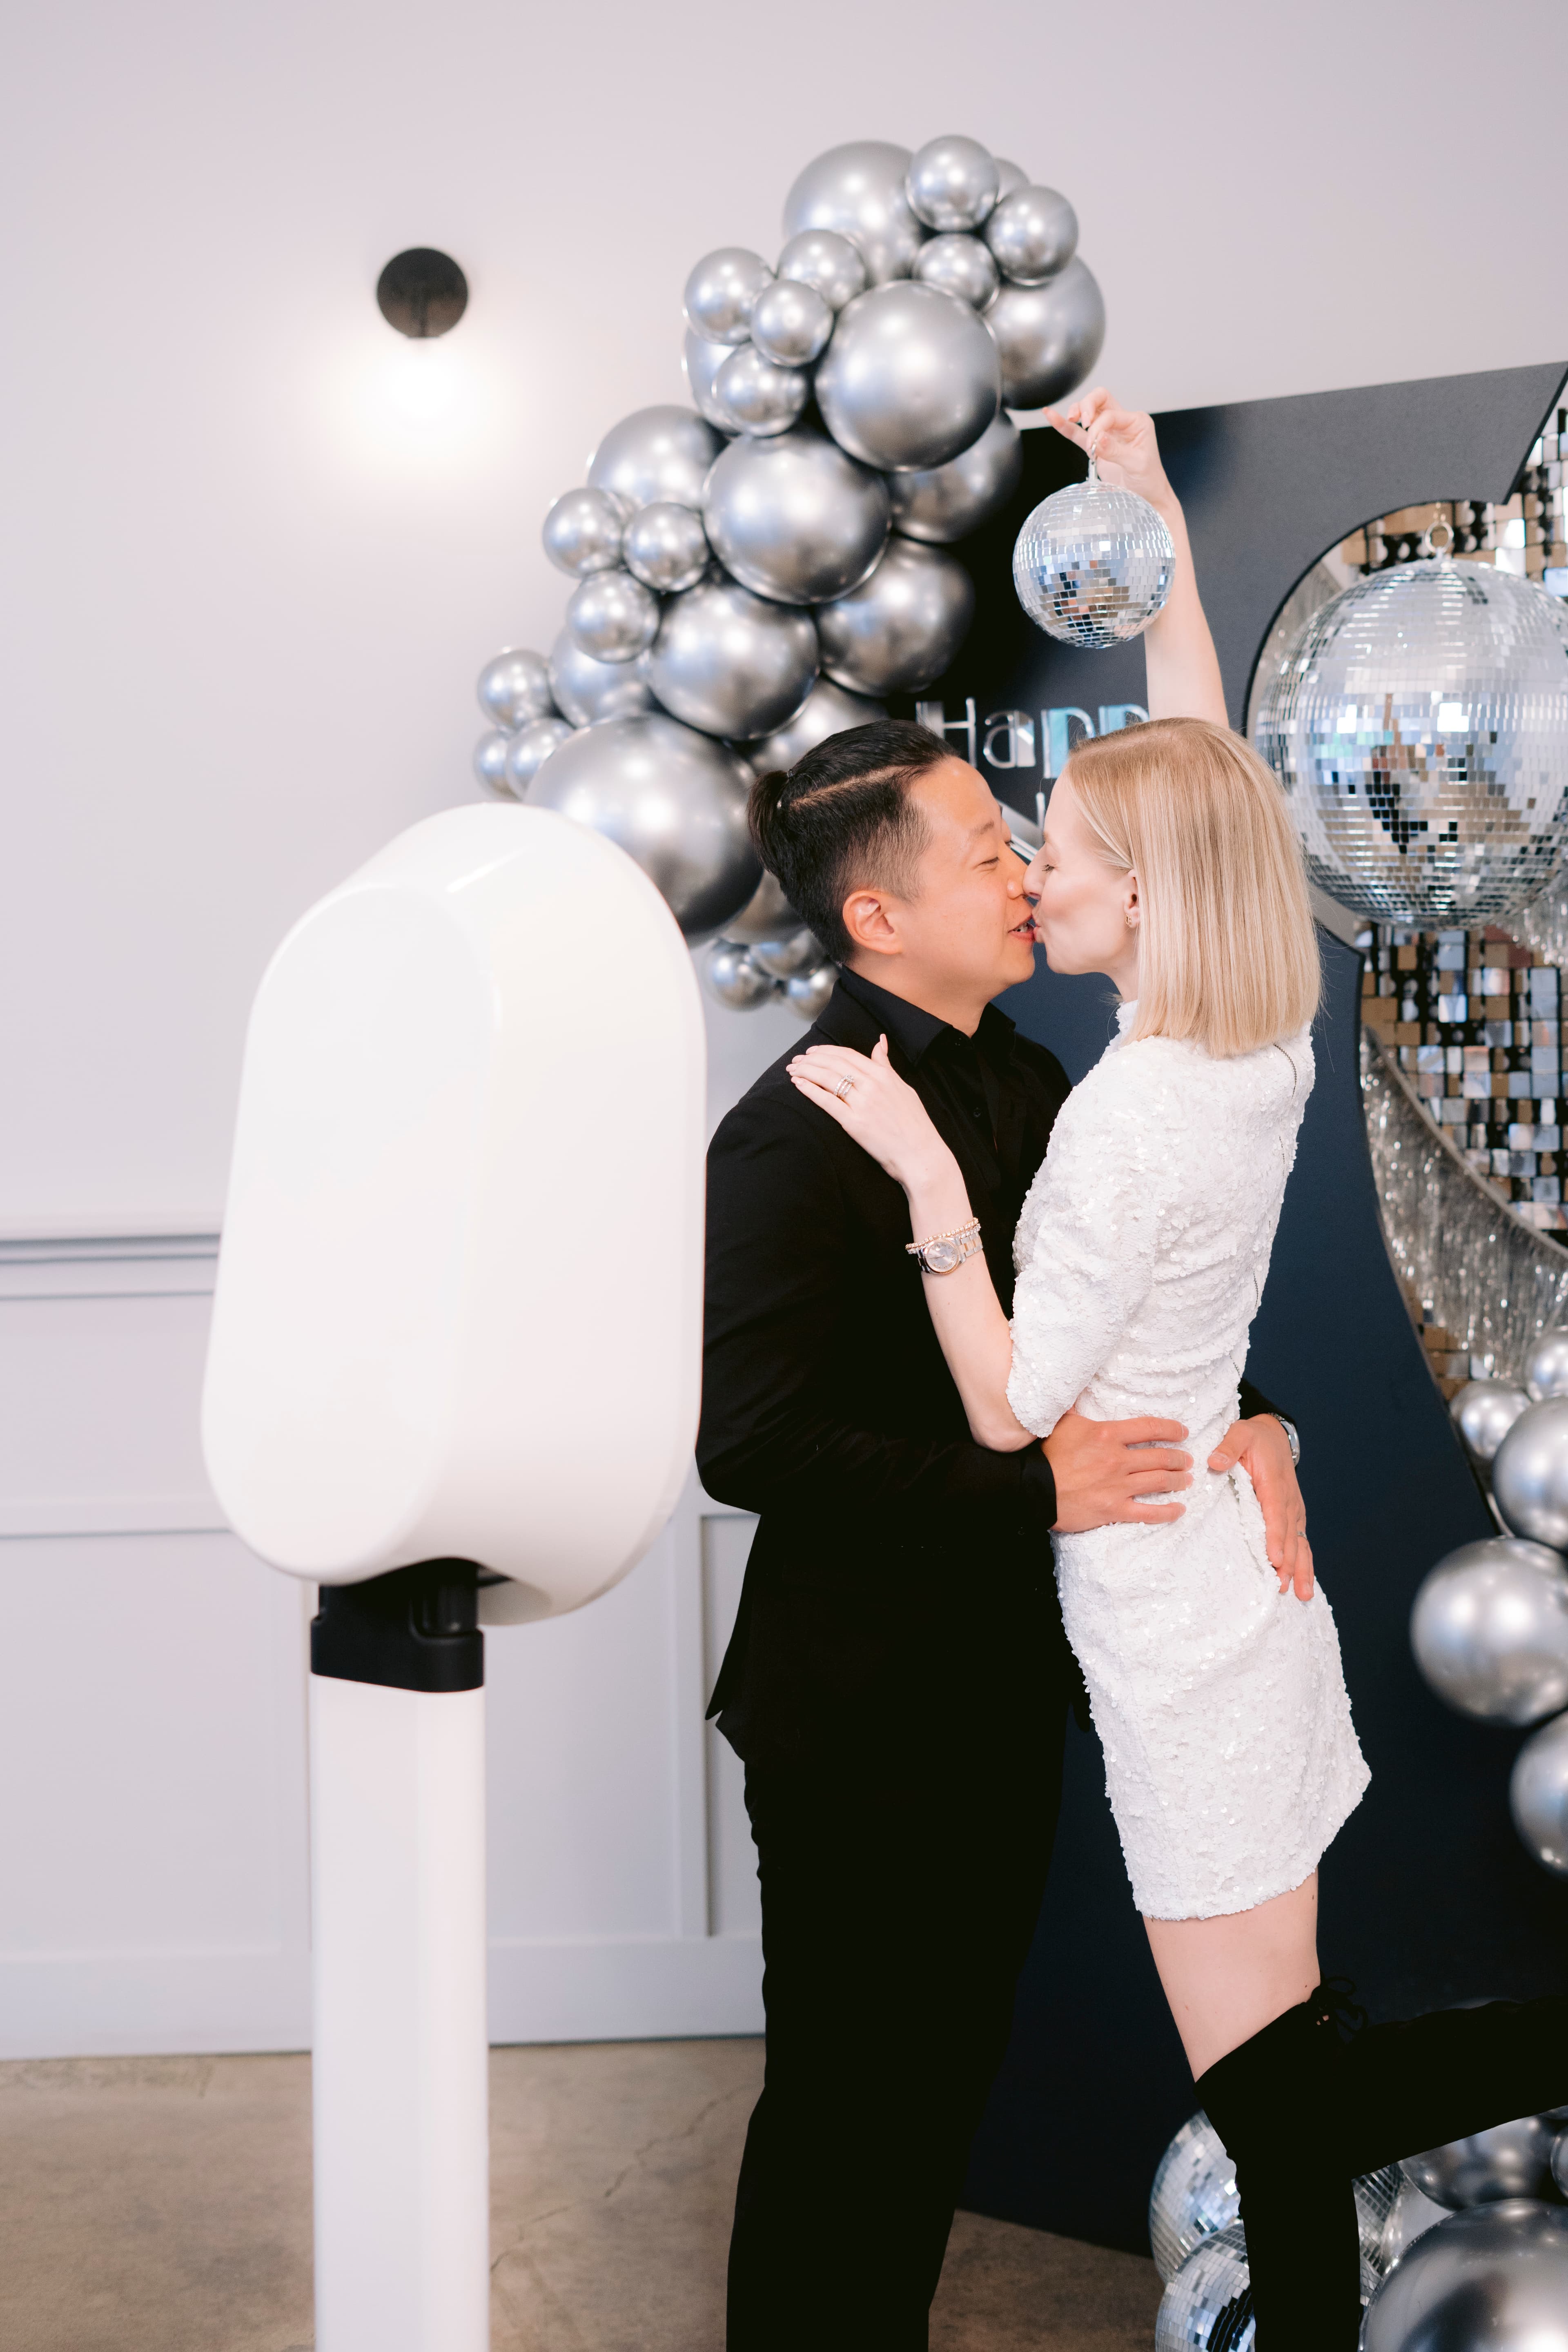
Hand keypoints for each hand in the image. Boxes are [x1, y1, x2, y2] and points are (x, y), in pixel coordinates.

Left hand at [787, 1035, 953, 1190]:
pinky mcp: (854, 1123)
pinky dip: (810, 1090)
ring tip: (792, 1070)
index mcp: (883, 1075)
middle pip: (834, 1063)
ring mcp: (862, 1103)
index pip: (848, 1055)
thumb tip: (880, 1041)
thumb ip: (886, 1065)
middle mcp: (872, 1085)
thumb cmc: (914, 1124)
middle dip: (811, 1059)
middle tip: (796, 1060)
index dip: (826, 1051)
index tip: (812, 1051)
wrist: (921, 1154)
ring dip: (806, 1071)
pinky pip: (827, 1101)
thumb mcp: (903, 1088)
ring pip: (827, 1078)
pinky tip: (798, 1084)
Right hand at [1043, 387, 1174, 515]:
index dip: (1098, 427)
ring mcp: (1109, 432)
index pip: (1110, 414)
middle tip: (1081, 421)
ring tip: (1070, 419)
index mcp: (1137, 422)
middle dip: (1087, 405)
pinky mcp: (1097, 446)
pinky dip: (1065, 425)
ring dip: (1077, 411)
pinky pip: (1078, 433)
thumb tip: (1097, 438)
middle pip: (1100, 399)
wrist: (1146, 497)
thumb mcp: (1136, 465)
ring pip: (1089, 411)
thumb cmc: (1148, 480)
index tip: (1094, 447)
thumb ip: (1116, 450)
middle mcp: (1123, 423)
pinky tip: (1051, 415)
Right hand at [1045, 1408, 1191, 1531]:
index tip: (1182, 1432)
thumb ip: (1075, 1407)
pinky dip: (1167, 1511)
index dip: (1171, 1429)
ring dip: (1178, 1480)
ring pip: (1159, 1482)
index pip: (1149, 1428)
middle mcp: (1117, 1459)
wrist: (1032, 1489)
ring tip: (1186, 1479)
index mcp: (1107, 1434)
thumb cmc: (1045, 1455)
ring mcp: (1117, 1486)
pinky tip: (1179, 1509)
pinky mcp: (1114, 1509)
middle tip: (1187, 1459)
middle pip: (1160, 1456)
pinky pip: (1148, 1512)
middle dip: (1179, 1458)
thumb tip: (1076, 1389)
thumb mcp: (1061, 1423)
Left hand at [1210, 1416, 1312, 1599]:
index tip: (1274, 1559)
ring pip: (1300, 1543)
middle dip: (1288, 1563)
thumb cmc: (1254, 1438)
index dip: (1275, 1537)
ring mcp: (1294, 1510)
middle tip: (1282, 1586)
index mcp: (1273, 1484)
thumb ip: (1228, 1447)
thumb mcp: (1239, 1433)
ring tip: (1301, 1594)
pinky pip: (1301, 1542)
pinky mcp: (1294, 1516)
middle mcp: (1288, 1500)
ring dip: (1301, 1569)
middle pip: (1289, 1536)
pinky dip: (1304, 1563)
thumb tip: (1215, 1461)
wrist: (1275, 1435)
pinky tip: (1303, 1585)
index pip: (1274, 1514)